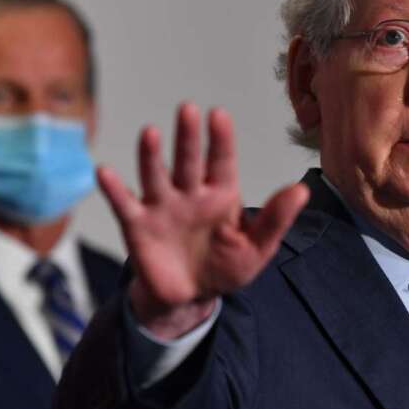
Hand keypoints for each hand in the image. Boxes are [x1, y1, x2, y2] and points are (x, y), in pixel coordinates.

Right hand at [97, 103, 308, 338]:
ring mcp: (162, 207)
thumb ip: (275, 219)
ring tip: (151, 133)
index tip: (219, 115)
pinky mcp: (138, 225)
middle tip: (188, 109)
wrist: (189, 299)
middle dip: (188, 137)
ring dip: (152, 155)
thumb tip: (302, 190)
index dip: (221, 140)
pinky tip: (105, 173)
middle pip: (188, 160)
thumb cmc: (225, 267)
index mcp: (221, 195)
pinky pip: (125, 204)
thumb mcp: (257, 248)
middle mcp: (190, 193)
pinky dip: (114, 190)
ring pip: (156, 175)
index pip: (222, 162)